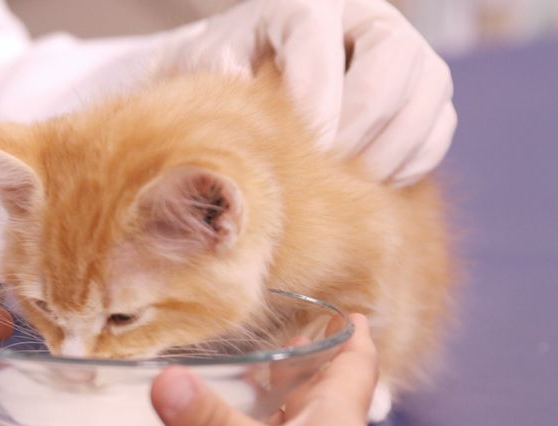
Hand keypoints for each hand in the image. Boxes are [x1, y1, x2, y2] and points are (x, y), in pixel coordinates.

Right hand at [151, 315, 425, 425]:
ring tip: (232, 371)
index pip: (352, 360)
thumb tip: (165, 380)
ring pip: (281, 422)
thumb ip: (216, 424)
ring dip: (263, 400)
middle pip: (313, 387)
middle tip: (271, 330)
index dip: (349, 332)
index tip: (346, 308)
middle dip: (296, 360)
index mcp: (335, 412)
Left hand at [160, 0, 455, 186]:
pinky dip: (412, 160)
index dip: (315, 94)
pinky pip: (441, 125)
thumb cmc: (226, 73)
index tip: (304, 146)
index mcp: (305, 2)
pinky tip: (372, 183)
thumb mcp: (210, 69)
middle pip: (393, 54)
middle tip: (328, 164)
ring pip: (429, 87)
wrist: (248, 75)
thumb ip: (223, 86)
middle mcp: (365, 16)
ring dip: (392, 145)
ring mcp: (406, 50)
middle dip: (361, 120)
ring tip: (348, 180)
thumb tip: (257, 132)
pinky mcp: (425, 92)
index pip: (319, 33)